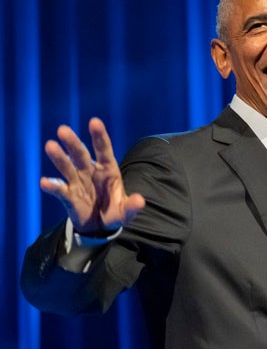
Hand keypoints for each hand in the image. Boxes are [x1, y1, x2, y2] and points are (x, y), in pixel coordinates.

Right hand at [39, 117, 144, 234]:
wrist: (100, 226)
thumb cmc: (115, 212)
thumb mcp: (126, 211)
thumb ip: (132, 206)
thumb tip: (139, 201)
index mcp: (108, 170)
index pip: (104, 150)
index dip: (99, 136)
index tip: (94, 122)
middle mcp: (91, 172)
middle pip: (81, 154)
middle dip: (73, 142)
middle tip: (63, 130)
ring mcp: (78, 182)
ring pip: (67, 167)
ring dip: (59, 157)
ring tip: (50, 146)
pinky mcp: (68, 196)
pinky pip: (59, 189)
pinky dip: (52, 186)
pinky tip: (45, 182)